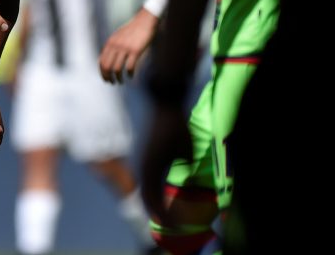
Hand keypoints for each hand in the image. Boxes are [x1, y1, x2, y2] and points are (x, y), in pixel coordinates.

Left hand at [99, 7, 157, 82]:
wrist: (145, 21)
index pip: (101, 62)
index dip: (102, 73)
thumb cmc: (132, 30)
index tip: (106, 79)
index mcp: (110, 43)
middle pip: (107, 66)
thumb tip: (102, 60)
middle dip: (108, 77)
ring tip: (121, 82)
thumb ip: (110, 47)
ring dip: (118, 78)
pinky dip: (129, 74)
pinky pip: (129, 67)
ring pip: (117, 68)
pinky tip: (131, 76)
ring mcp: (125, 48)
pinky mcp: (135, 51)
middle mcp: (115, 45)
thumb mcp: (117, 36)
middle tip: (112, 83)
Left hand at [141, 103, 191, 221]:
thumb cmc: (176, 127)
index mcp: (152, 165)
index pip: (151, 191)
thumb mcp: (182, 151)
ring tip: (167, 225)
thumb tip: (188, 171)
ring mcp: (147, 163)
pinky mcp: (150, 161)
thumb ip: (182, 164)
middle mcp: (146, 166)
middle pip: (147, 197)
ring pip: (147, 195)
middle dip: (157, 213)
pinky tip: (162, 214)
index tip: (166, 219)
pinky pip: (151, 187)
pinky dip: (156, 203)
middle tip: (167, 227)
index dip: (157, 206)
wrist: (167, 107)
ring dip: (157, 212)